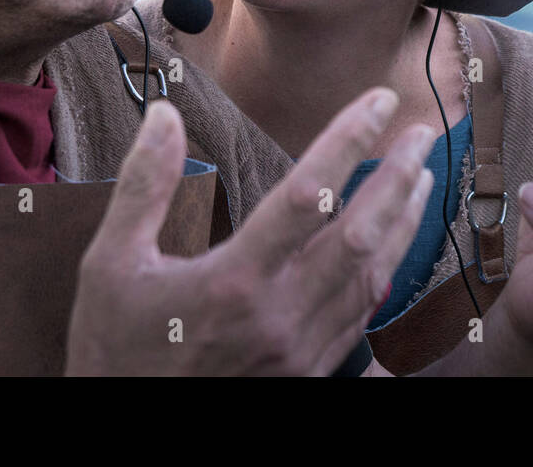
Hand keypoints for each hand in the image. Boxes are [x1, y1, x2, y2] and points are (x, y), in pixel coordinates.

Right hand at [66, 89, 434, 374]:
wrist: (124, 437)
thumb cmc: (113, 350)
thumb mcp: (110, 265)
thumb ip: (143, 186)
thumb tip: (164, 114)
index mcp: (232, 282)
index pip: (306, 195)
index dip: (348, 140)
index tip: (377, 99)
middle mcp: (277, 317)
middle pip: (359, 236)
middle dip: (397, 179)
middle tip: (422, 135)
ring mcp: (299, 354)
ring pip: (371, 279)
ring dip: (402, 223)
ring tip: (421, 179)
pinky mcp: (307, 378)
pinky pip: (362, 318)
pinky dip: (385, 273)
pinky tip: (393, 246)